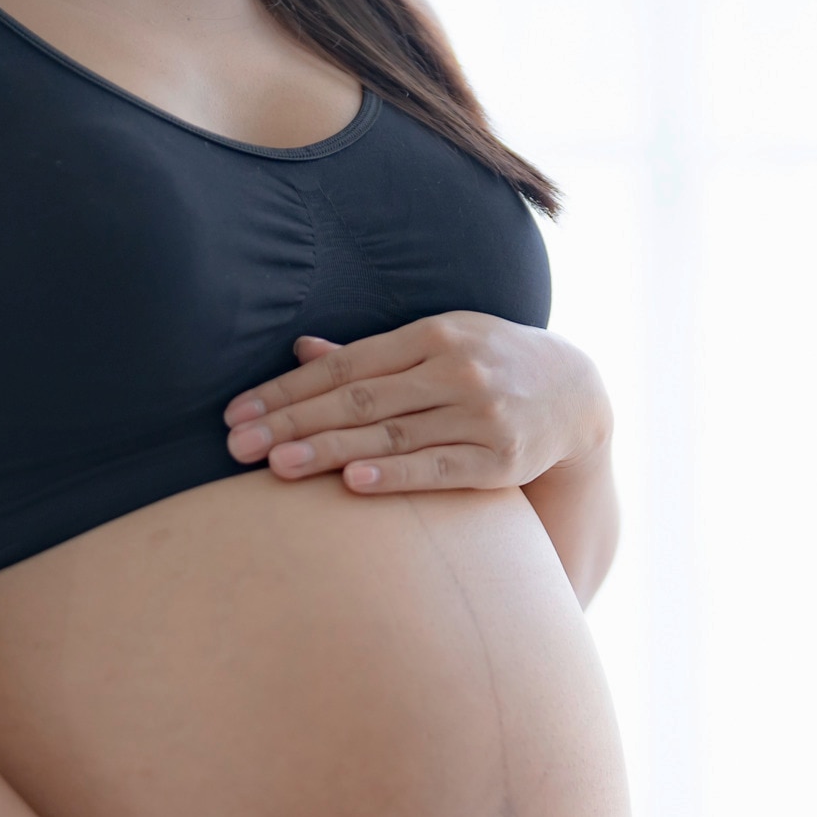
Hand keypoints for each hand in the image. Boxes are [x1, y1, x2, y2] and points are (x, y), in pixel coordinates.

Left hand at [222, 313, 611, 495]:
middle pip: (358, 399)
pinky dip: (393, 475)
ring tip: (276, 468)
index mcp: (432, 333)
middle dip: (292, 422)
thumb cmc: (493, 366)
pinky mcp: (502, 459)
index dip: (287, 390)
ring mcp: (480, 413)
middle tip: (238, 446)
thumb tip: (303, 350)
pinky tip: (351, 482)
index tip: (238, 413)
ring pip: (390, 435)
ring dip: (328, 451)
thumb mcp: (441, 343)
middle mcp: (455, 368)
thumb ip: (374, 354)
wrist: (578, 394)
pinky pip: (437, 469)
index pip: (344, 365)